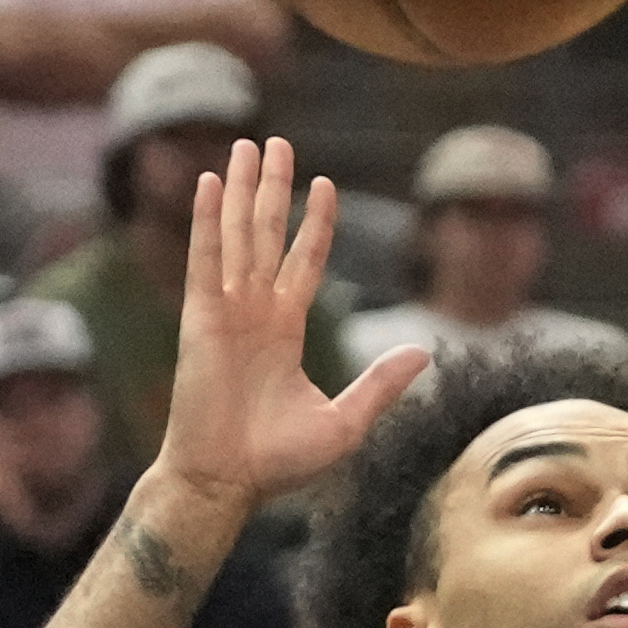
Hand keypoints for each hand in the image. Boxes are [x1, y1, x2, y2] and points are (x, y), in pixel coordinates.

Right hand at [151, 138, 427, 519]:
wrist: (228, 484)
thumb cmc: (278, 463)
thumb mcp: (347, 420)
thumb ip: (382, 383)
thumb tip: (426, 351)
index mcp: (285, 330)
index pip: (303, 260)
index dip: (315, 222)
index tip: (324, 182)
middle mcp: (254, 312)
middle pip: (265, 234)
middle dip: (269, 188)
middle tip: (272, 143)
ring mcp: (226, 312)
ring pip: (237, 236)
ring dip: (238, 190)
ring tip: (244, 146)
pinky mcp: (201, 320)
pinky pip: (204, 261)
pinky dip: (204, 222)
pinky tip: (206, 184)